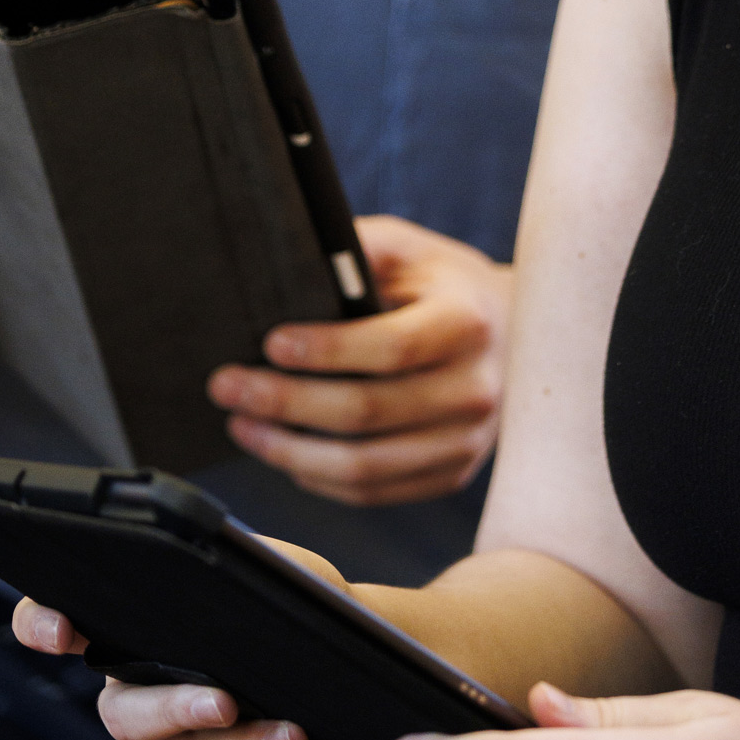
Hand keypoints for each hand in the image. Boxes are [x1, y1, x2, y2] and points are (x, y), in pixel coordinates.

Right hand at [10, 538, 338, 739]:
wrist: (347, 657)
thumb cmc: (301, 601)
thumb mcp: (274, 566)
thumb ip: (238, 565)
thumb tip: (220, 565)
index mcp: (135, 632)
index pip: (58, 622)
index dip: (38, 624)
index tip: (59, 630)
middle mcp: (137, 695)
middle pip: (123, 714)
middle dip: (175, 709)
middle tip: (227, 702)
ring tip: (293, 732)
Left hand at [206, 215, 508, 506]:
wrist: (513, 331)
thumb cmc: (442, 283)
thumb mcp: (408, 248)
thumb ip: (356, 250)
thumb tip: (286, 262)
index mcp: (467, 323)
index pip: (391, 347)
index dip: (326, 351)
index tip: (270, 343)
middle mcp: (475, 388)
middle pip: (367, 413)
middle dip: (284, 403)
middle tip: (226, 386)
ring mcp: (468, 441)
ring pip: (364, 466)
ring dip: (289, 451)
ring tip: (241, 425)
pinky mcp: (452, 473)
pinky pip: (374, 491)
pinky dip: (319, 477)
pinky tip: (284, 453)